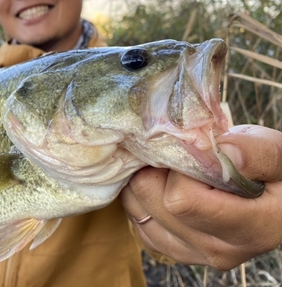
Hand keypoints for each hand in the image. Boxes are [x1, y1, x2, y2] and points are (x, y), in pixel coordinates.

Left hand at [119, 125, 281, 269]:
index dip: (179, 166)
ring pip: (138, 212)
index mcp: (250, 229)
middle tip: (173, 153)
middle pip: (155, 204)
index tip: (192, 150)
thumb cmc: (275, 173)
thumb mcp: (277, 153)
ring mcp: (192, 254)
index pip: (183, 199)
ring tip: (168, 167)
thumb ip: (255, 153)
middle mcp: (218, 251)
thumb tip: (224, 152)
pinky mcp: (173, 250)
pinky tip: (162, 183)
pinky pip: (137, 221)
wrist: (272, 198)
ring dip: (145, 182)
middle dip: (156, 170)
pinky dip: (141, 197)